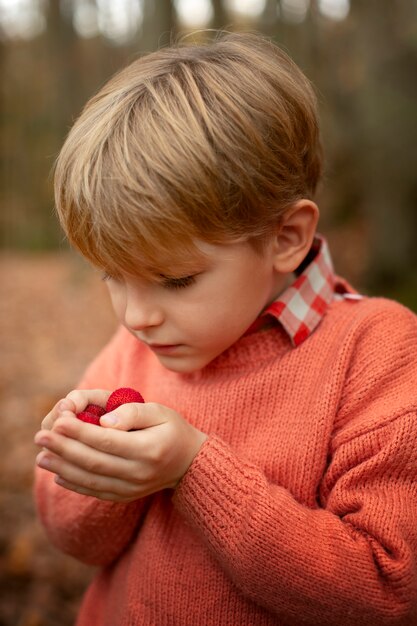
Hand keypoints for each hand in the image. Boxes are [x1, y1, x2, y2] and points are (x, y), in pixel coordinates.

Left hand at [34, 395, 207, 501]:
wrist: (188, 463)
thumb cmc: (172, 429)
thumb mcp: (160, 411)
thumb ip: (132, 412)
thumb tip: (103, 421)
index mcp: (149, 449)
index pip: (107, 441)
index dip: (80, 431)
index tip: (59, 421)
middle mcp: (139, 472)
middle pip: (94, 461)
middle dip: (64, 448)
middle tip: (41, 437)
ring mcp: (132, 488)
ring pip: (91, 479)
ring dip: (63, 467)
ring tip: (42, 455)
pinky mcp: (125, 496)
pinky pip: (95, 491)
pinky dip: (74, 483)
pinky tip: (58, 472)